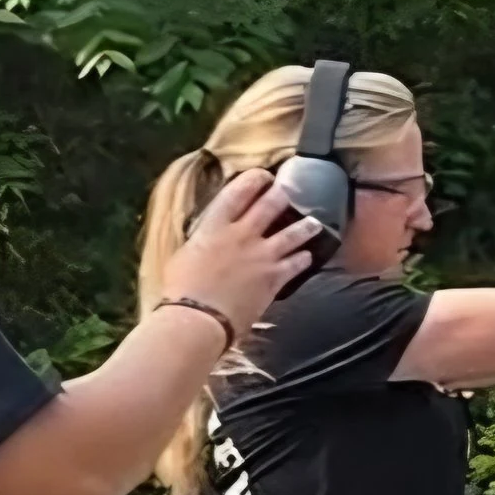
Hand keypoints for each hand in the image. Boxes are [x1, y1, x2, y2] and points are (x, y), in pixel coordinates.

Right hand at [175, 167, 318, 339]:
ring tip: (314, 223)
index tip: (263, 176)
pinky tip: (308, 256)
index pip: (238, 192)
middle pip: (271, 205)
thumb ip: (201, 241)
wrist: (197, 319)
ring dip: (305, 226)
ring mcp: (262, 256)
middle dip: (283, 194)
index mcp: (215, 226)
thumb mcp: (184, 255)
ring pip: (292, 233)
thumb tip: (207, 237)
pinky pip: (296, 264)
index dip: (254, 179)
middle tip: (290, 191)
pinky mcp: (274, 278)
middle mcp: (242, 234)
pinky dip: (303, 258)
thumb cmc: (180, 290)